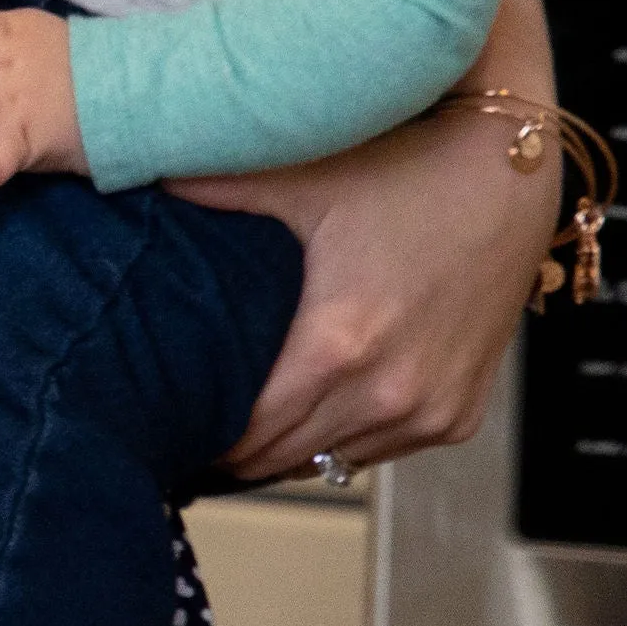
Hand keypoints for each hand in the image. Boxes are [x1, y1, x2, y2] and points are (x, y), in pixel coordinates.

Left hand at [185, 0, 556, 479]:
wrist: (509, 170)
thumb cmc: (404, 165)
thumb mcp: (298, 175)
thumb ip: (207, 186)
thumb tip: (117, 168)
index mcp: (340, 345)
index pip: (247, 430)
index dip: (199, 430)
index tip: (162, 419)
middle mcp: (391, 393)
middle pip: (284, 456)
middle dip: (233, 444)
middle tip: (185, 426)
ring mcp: (432, 410)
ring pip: (333, 460)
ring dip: (289, 446)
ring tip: (237, 419)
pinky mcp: (460, 413)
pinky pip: (382, 449)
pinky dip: (343, 436)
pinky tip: (307, 408)